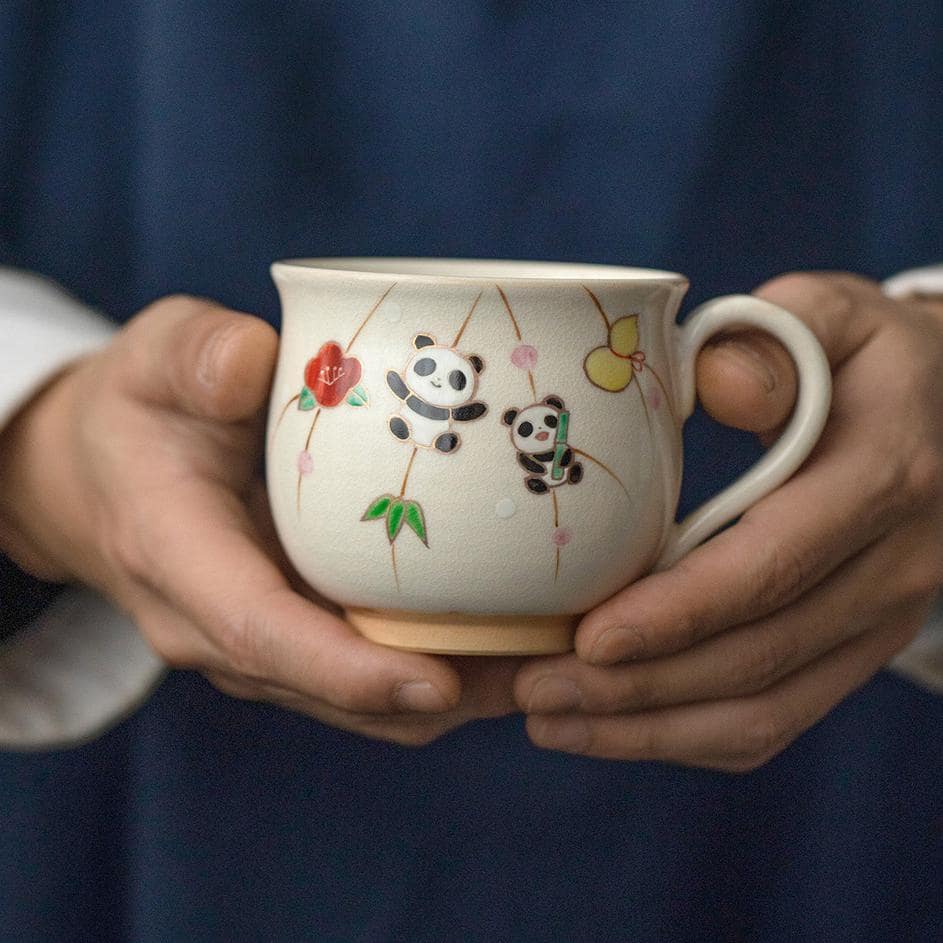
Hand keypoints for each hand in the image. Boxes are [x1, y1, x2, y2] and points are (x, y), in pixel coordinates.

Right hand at [0, 296, 517, 744]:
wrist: (97, 475)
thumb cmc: (136, 409)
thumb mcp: (152, 357)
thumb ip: (196, 355)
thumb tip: (255, 360)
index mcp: (177, 557)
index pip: (261, 633)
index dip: (349, 670)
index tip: (439, 684)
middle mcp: (212, 626)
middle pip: (331, 690)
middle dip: (438, 695)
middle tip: (544, 671)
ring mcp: (252, 644)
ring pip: (356, 702)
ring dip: (450, 695)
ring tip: (547, 662)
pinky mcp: (286, 637)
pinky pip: (361, 677)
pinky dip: (433, 672)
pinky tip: (501, 638)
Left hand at [515, 273, 942, 770]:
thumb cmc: (860, 357)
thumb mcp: (827, 317)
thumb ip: (768, 346)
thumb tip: (713, 383)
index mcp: (883, 476)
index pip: (772, 564)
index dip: (678, 612)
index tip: (586, 640)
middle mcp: (896, 565)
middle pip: (757, 655)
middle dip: (638, 687)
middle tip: (534, 690)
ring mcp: (882, 618)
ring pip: (765, 710)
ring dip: (650, 729)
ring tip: (550, 720)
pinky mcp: (857, 647)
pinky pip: (777, 718)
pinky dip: (688, 735)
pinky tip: (612, 727)